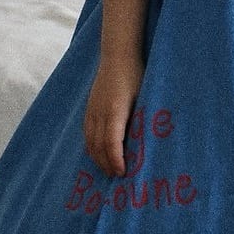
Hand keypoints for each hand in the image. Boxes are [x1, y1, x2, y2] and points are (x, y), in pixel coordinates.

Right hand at [84, 55, 143, 176]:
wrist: (118, 56)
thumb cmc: (136, 75)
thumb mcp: (144, 96)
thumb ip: (142, 119)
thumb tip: (147, 143)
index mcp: (115, 110)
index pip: (112, 142)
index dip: (116, 160)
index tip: (123, 172)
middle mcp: (100, 111)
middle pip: (98, 145)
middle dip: (106, 164)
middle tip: (117, 177)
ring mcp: (92, 109)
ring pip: (90, 140)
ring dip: (97, 158)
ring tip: (107, 169)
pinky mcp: (89, 108)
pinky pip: (87, 132)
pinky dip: (91, 146)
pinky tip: (98, 153)